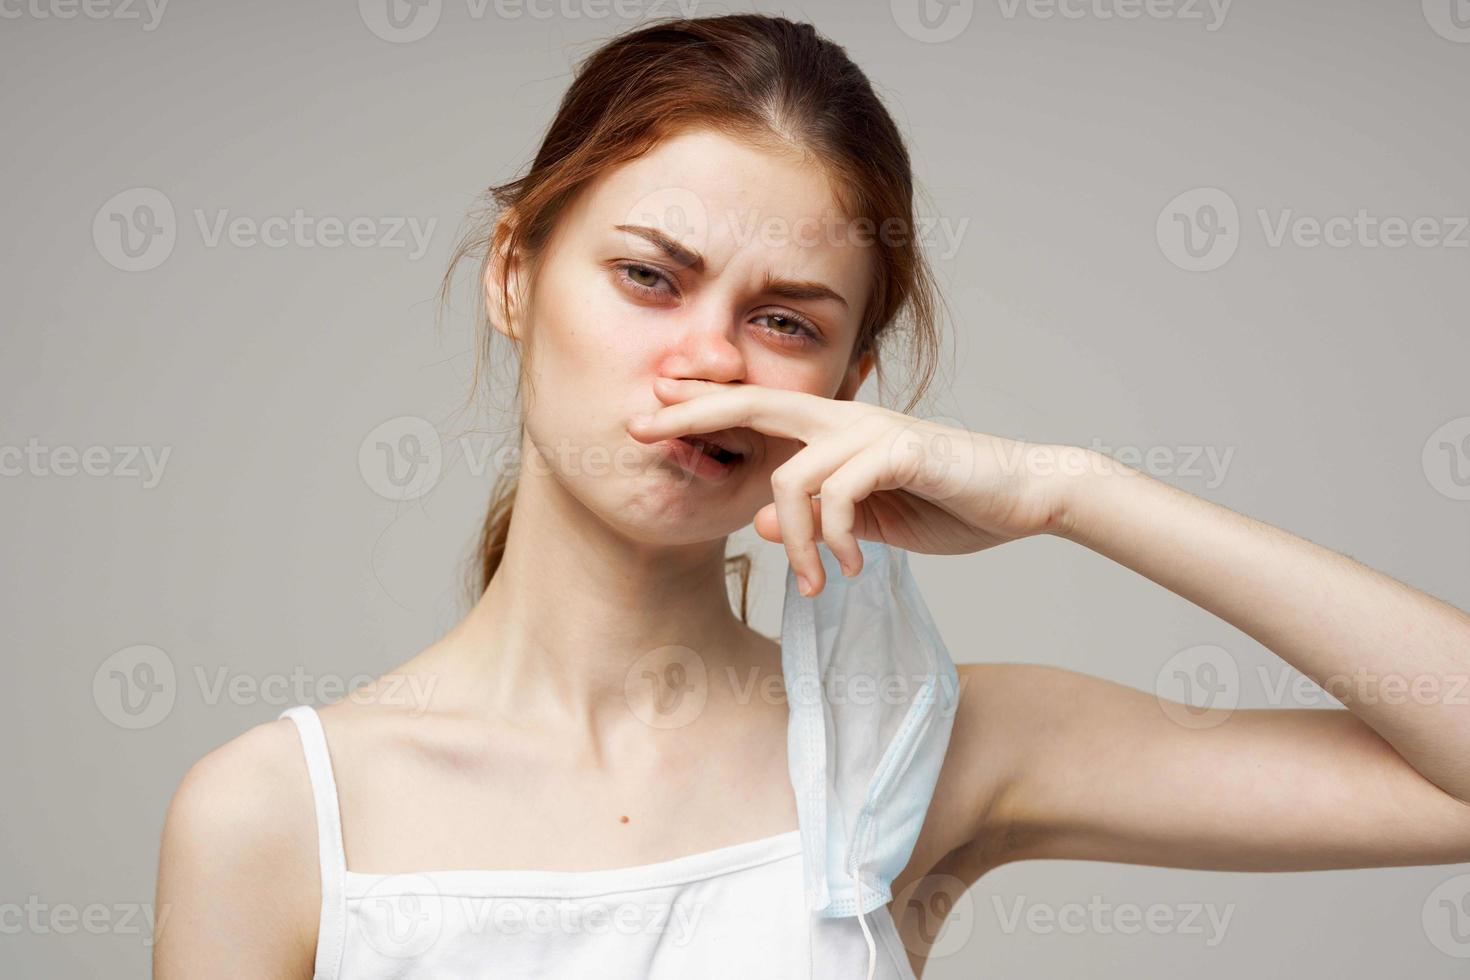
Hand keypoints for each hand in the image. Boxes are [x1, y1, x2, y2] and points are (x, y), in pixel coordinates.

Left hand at [627, 378, 1075, 595]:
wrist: (1024, 493)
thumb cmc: (948, 501)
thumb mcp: (871, 519)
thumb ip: (820, 516)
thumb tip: (764, 521)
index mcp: (837, 429)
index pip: (758, 407)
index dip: (704, 406)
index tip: (653, 410)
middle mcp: (848, 419)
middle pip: (755, 401)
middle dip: (694, 413)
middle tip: (640, 429)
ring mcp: (873, 431)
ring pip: (792, 475)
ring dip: (796, 541)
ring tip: (817, 581)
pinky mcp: (902, 451)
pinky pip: (839, 493)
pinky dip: (835, 538)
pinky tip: (850, 567)